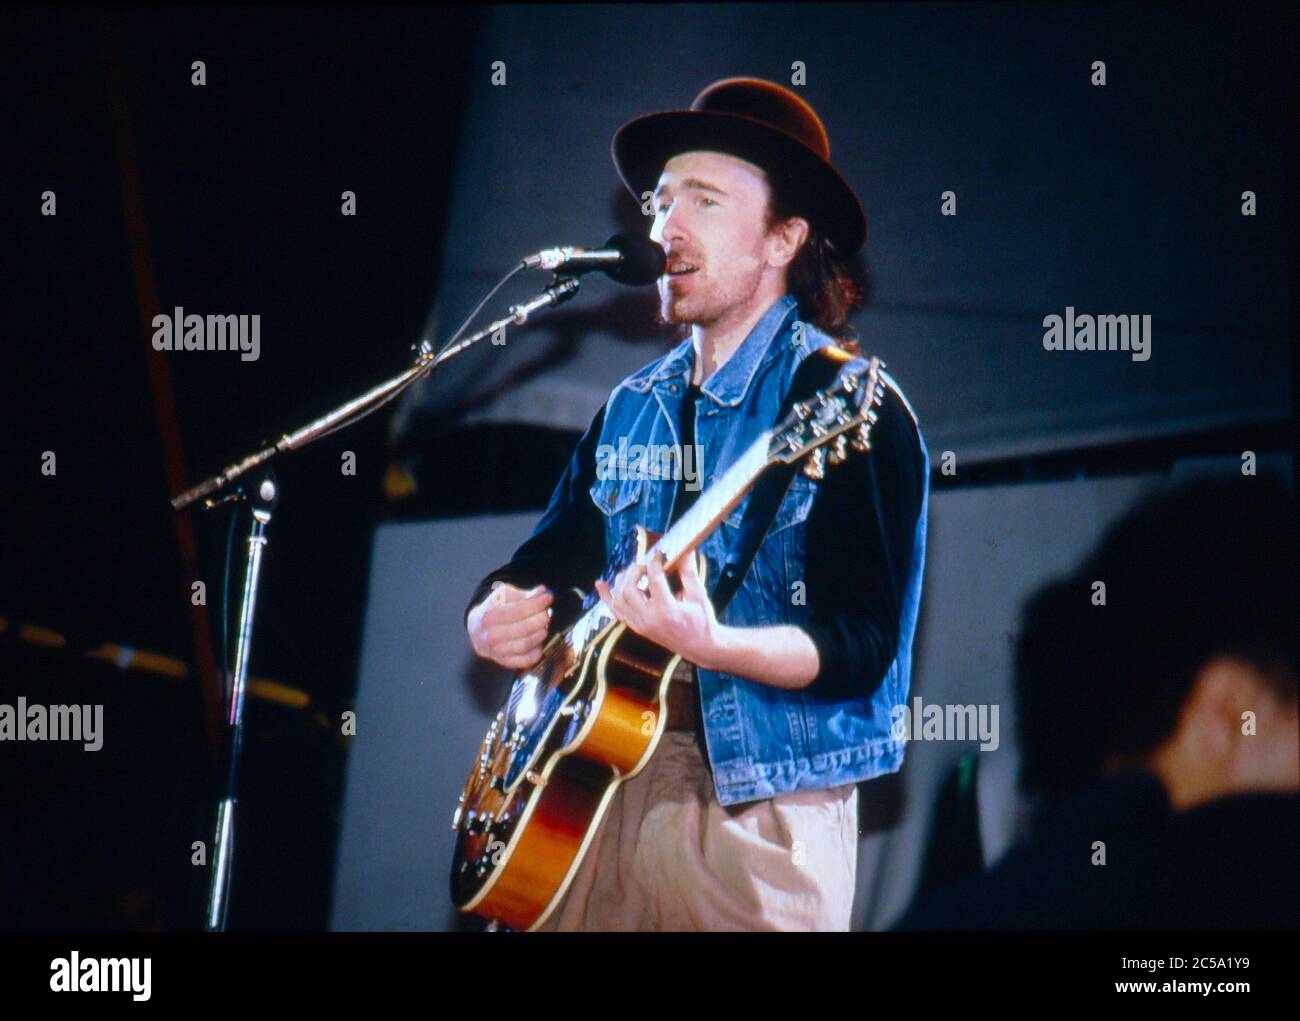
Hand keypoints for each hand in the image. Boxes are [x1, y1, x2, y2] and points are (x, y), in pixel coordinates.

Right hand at [467, 581, 552, 669]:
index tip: (548, 598)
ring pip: (527, 644)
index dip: (537, 604)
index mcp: (489, 616)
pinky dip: (537, 650)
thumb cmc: (493, 609)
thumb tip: (542, 592)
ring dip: (540, 633)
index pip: (519, 610)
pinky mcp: (505, 662)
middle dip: (541, 618)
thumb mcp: (504, 596)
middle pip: (525, 628)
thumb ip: (524, 594)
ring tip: (543, 624)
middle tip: (547, 612)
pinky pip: (527, 660)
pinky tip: (538, 639)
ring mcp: (497, 651)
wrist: (477, 630)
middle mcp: (491, 635)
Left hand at [594, 540, 718, 666]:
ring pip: (619, 601)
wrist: (700, 647)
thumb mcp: (699, 595)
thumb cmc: (702, 621)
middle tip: (644, 564)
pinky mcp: (637, 628)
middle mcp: (650, 619)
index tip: (658, 553)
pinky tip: (601, 584)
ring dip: (621, 582)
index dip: (655, 562)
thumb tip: (686, 550)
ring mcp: (641, 626)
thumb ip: (689, 572)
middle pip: (629, 590)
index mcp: (668, 610)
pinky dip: (606, 597)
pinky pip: (616, 612)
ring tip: (631, 572)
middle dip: (634, 572)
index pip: (654, 580)